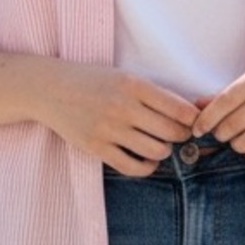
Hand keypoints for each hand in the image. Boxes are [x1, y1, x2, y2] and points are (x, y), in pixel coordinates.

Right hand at [33, 60, 199, 177]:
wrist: (50, 88)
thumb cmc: (92, 81)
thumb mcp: (123, 77)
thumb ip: (152, 94)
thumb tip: (188, 113)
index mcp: (133, 84)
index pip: (179, 108)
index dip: (193, 119)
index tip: (194, 122)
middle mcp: (123, 107)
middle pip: (171, 132)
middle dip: (182, 136)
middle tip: (180, 136)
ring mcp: (108, 129)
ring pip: (156, 151)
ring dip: (164, 151)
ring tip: (159, 145)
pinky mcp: (96, 147)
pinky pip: (132, 167)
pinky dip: (146, 167)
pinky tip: (146, 160)